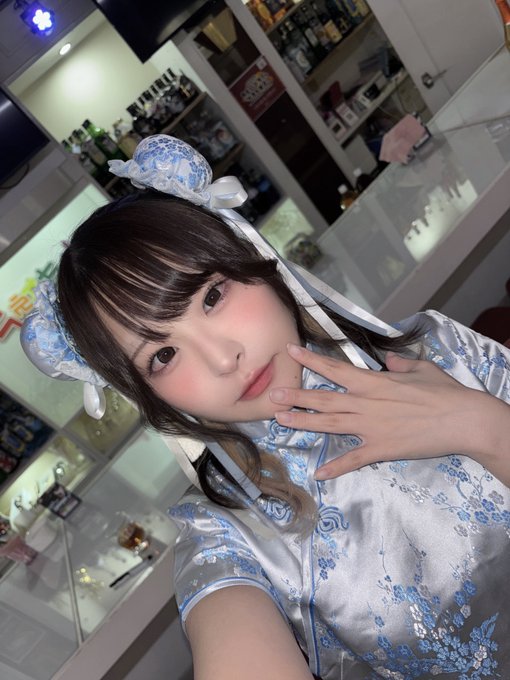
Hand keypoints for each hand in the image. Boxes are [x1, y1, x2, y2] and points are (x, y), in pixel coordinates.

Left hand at [270, 344, 509, 484]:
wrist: (463, 419)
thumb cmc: (444, 392)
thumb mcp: (422, 369)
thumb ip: (401, 364)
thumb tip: (389, 361)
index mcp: (374, 382)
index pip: (335, 369)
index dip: (311, 360)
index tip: (291, 352)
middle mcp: (366, 403)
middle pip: (324, 399)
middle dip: (297, 396)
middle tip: (273, 395)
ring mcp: (371, 427)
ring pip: (330, 424)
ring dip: (304, 422)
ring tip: (281, 420)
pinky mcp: (381, 448)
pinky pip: (354, 459)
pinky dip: (336, 467)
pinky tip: (318, 474)